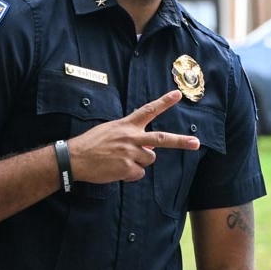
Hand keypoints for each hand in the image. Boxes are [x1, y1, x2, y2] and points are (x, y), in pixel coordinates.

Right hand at [66, 90, 198, 184]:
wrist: (75, 158)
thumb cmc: (91, 144)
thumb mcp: (110, 130)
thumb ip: (130, 135)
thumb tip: (148, 148)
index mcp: (126, 125)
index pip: (148, 110)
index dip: (164, 102)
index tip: (177, 94)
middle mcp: (131, 137)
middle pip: (161, 139)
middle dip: (181, 141)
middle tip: (196, 143)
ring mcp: (131, 153)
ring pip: (149, 159)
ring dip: (139, 163)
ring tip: (120, 161)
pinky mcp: (128, 168)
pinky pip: (138, 174)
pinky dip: (130, 175)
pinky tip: (116, 171)